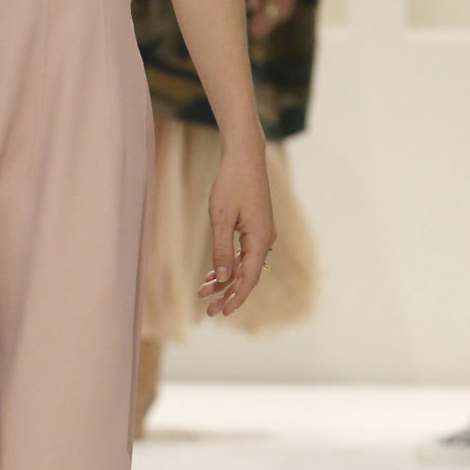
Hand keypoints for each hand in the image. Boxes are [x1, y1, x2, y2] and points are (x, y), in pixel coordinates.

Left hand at [199, 139, 275, 318]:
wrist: (244, 156)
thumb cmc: (231, 183)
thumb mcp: (221, 218)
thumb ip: (221, 250)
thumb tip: (224, 278)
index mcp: (260, 239)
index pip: (249, 277)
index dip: (236, 297)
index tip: (222, 313)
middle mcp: (265, 239)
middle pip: (248, 275)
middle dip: (228, 294)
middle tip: (209, 312)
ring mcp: (262, 233)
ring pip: (244, 265)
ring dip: (225, 279)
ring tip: (203, 292)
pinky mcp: (255, 226)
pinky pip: (243, 252)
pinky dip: (229, 263)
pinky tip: (213, 274)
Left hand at [246, 0, 299, 40]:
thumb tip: (251, 9)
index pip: (265, 15)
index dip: (257, 24)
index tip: (249, 30)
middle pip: (273, 19)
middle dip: (262, 27)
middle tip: (252, 33)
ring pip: (280, 17)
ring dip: (270, 24)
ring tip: (260, 29)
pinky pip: (285, 12)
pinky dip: (278, 18)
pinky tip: (271, 19)